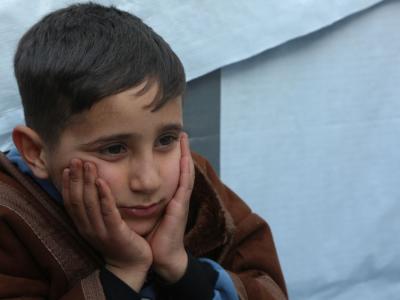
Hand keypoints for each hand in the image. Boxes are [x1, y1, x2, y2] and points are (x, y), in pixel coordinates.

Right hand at [62, 159, 151, 290]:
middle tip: (76, 160)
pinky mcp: (115, 233)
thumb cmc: (119, 240)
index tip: (66, 167)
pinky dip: (104, 196)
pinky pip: (107, 212)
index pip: (70, 202)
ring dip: (88, 182)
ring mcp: (100, 231)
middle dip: (75, 178)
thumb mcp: (103, 224)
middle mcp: (88, 228)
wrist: (132, 264)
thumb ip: (97, 209)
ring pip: (90, 203)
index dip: (67, 185)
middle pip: (77, 200)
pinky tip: (102, 181)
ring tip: (88, 164)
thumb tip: (93, 187)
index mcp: (83, 226)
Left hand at [147, 132, 194, 282]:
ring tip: (185, 139)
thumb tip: (132, 190)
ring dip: (186, 155)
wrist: (162, 257)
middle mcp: (178, 197)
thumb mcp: (150, 215)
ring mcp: (181, 201)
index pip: (174, 173)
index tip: (173, 141)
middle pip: (183, 169)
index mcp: (170, 198)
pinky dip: (185, 171)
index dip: (175, 157)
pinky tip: (185, 159)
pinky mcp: (180, 208)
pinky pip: (184, 186)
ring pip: (186, 173)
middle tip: (182, 133)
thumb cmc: (155, 236)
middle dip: (183, 151)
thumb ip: (145, 201)